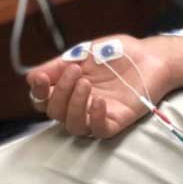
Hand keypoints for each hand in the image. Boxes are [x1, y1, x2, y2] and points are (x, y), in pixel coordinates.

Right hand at [26, 34, 182, 138]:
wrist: (151, 55)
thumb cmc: (118, 54)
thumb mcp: (85, 52)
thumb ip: (59, 64)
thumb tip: (32, 77)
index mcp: (68, 89)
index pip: (43, 100)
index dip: (38, 92)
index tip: (42, 78)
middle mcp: (79, 105)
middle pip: (55, 113)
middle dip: (61, 92)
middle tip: (75, 71)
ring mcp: (97, 115)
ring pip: (74, 126)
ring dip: (74, 106)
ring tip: (86, 83)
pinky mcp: (116, 121)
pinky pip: (99, 131)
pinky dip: (96, 118)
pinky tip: (99, 101)